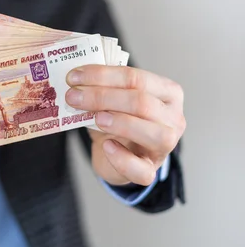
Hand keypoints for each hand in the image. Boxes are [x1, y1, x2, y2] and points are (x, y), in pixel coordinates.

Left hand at [66, 65, 184, 185]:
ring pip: (154, 134)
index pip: (136, 78)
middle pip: (142, 103)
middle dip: (102, 97)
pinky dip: (122, 159)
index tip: (74, 77)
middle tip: (73, 96)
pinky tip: (106, 146)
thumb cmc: (117, 117)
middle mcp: (173, 117)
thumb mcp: (112, 97)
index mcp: (168, 92)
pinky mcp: (151, 170)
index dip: (103, 76)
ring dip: (121, 123)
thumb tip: (76, 78)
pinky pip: (142, 170)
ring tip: (96, 118)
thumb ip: (102, 86)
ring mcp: (166, 146)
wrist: (114, 151)